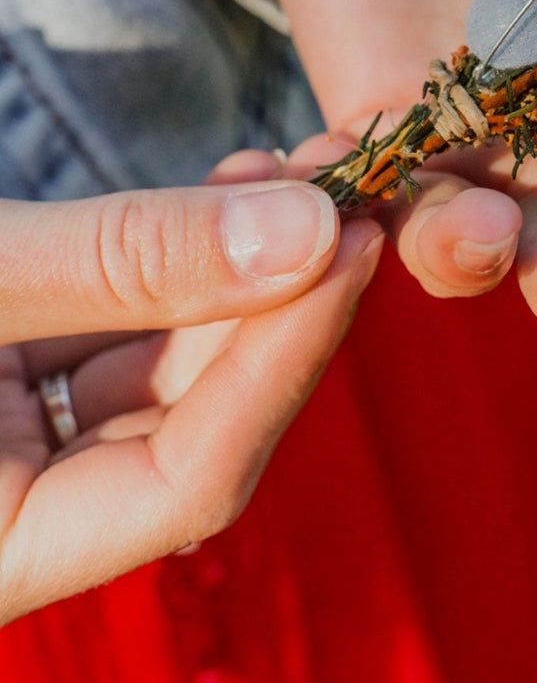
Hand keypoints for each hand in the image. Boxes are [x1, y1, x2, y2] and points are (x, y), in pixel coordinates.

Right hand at [0, 152, 381, 622]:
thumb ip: (127, 260)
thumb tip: (311, 234)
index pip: (190, 485)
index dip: (284, 363)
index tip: (356, 246)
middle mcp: (16, 514)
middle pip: (196, 422)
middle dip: (285, 299)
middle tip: (357, 193)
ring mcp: (15, 442)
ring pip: (167, 365)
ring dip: (247, 264)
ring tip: (308, 168)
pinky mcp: (10, 370)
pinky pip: (120, 324)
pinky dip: (183, 254)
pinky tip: (240, 184)